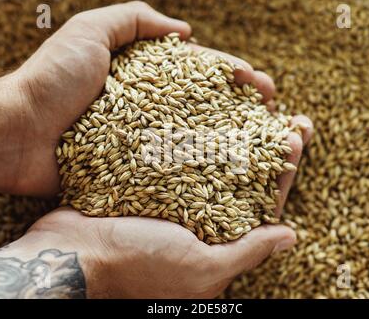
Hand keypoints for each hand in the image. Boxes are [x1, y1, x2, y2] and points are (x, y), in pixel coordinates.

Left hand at [0, 1, 311, 197]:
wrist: (15, 134)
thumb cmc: (49, 79)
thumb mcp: (89, 32)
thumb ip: (135, 20)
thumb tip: (187, 31)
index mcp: (146, 81)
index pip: (200, 76)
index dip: (233, 78)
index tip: (260, 85)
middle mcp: (151, 113)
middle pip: (208, 111)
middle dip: (245, 113)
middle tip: (278, 117)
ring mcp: (145, 145)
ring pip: (199, 144)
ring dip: (236, 146)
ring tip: (269, 148)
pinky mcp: (136, 174)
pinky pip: (176, 174)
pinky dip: (205, 176)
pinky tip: (232, 179)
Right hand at [6, 122, 311, 298]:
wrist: (72, 253)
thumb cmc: (138, 266)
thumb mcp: (200, 269)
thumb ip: (246, 252)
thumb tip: (290, 237)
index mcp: (219, 239)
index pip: (265, 203)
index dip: (283, 171)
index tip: (295, 137)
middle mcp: (201, 214)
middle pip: (245, 174)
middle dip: (267, 144)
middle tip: (288, 116)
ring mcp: (176, 192)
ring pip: (217, 154)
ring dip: (238, 127)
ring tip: (257, 99)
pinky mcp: (152, 175)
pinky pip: (183, 146)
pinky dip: (199, 124)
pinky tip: (211, 102)